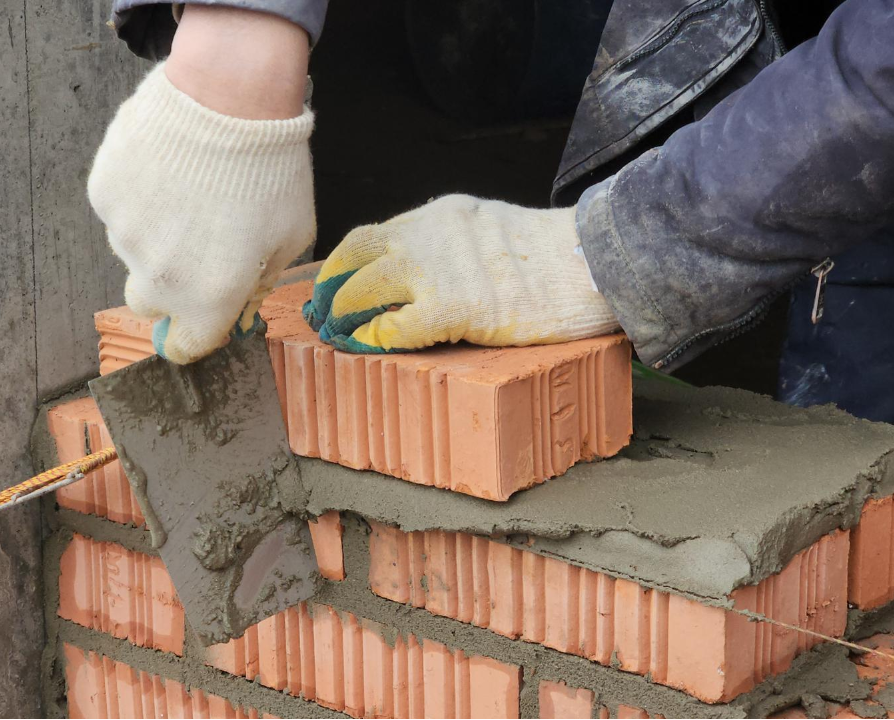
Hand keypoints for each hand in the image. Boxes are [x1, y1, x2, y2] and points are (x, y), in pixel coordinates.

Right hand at [88, 8, 313, 363]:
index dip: (193, 338)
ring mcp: (125, 235)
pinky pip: (119, 212)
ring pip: (134, 254)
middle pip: (150, 304)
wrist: (229, 96)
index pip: (184, 348)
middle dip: (172, 289)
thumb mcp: (292, 237)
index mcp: (210, 297)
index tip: (200, 322)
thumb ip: (261, 284)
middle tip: (198, 248)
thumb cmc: (272, 171)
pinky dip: (139, 201)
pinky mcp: (104, 194)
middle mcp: (161, 276)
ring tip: (190, 193)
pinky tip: (168, 171)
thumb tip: (240, 308)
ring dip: (156, 238)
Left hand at [303, 194, 619, 352]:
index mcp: (444, 214)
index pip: (375, 234)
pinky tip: (366, 348)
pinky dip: (374, 338)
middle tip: (322, 313)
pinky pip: (396, 326)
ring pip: (365, 288)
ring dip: (343, 314)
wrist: (598, 261)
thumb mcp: (497, 229)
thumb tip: (432, 276)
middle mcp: (432, 232)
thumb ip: (460, 244)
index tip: (335, 284)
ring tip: (335, 334)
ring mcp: (440, 269)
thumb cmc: (560, 254)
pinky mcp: (456, 307)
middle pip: (358, 255)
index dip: (347, 263)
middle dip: (332, 287)